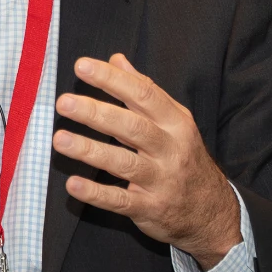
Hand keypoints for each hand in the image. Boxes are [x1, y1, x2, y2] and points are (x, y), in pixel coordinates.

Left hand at [50, 53, 240, 268]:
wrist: (211, 211)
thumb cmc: (183, 157)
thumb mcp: (174, 121)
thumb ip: (144, 91)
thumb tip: (116, 60)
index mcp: (176, 122)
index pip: (143, 94)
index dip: (112, 79)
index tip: (81, 66)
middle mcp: (170, 149)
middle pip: (132, 127)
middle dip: (97, 113)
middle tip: (64, 103)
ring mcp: (161, 181)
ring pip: (123, 163)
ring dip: (90, 150)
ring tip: (60, 139)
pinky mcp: (150, 208)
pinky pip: (120, 201)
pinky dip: (96, 193)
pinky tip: (73, 183)